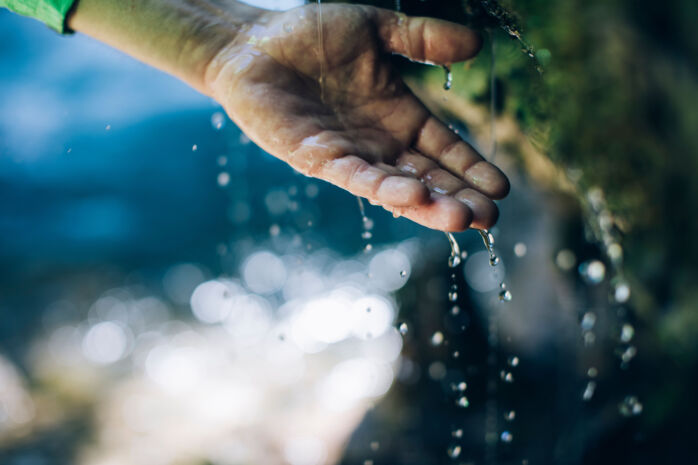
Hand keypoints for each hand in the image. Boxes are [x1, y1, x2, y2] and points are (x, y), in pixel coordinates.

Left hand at [205, 4, 508, 230]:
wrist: (254, 42)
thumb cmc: (310, 36)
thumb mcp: (375, 30)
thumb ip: (421, 40)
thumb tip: (476, 43)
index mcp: (399, 116)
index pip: (443, 149)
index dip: (471, 168)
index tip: (502, 188)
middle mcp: (379, 142)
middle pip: (427, 177)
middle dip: (458, 198)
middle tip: (490, 219)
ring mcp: (349, 153)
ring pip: (395, 186)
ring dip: (427, 204)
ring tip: (461, 219)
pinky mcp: (316, 158)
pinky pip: (355, 176)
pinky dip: (383, 187)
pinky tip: (413, 195)